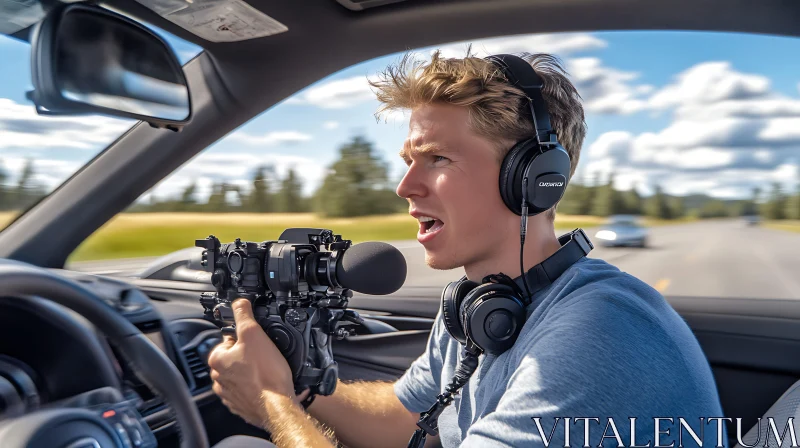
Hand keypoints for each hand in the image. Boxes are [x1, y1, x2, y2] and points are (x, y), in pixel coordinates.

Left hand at [207, 299, 297, 426]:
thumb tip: (238, 302)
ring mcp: (229, 394)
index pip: (228, 339)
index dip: (245, 338)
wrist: (278, 406)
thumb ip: (243, 315)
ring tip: (267, 371)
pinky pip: (246, 391)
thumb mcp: (254, 334)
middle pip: (234, 358)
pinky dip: (255, 388)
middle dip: (248, 356)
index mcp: (217, 360)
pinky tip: (267, 385)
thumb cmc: (266, 374)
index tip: (257, 342)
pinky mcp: (240, 406)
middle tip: (264, 357)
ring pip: (240, 375)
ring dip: (251, 372)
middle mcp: (218, 379)